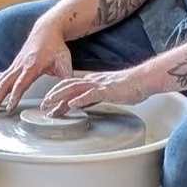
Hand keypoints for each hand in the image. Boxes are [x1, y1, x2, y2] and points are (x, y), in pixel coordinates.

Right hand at [0, 23, 74, 114]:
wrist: (47, 30)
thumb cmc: (56, 46)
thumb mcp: (65, 62)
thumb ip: (66, 79)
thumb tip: (70, 93)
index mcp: (32, 66)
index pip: (21, 83)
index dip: (14, 96)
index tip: (9, 108)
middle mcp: (20, 65)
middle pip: (5, 84)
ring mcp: (15, 65)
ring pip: (0, 81)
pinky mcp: (13, 65)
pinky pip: (1, 78)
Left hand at [41, 67, 157, 114]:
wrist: (144, 80)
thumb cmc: (129, 87)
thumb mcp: (107, 93)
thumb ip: (93, 97)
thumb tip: (82, 104)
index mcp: (92, 81)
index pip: (70, 86)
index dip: (56, 94)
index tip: (48, 104)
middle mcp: (92, 81)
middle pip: (67, 86)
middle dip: (53, 96)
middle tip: (42, 106)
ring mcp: (99, 85)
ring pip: (74, 89)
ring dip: (60, 98)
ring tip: (50, 106)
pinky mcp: (107, 91)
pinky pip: (90, 95)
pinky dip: (79, 100)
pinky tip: (71, 105)